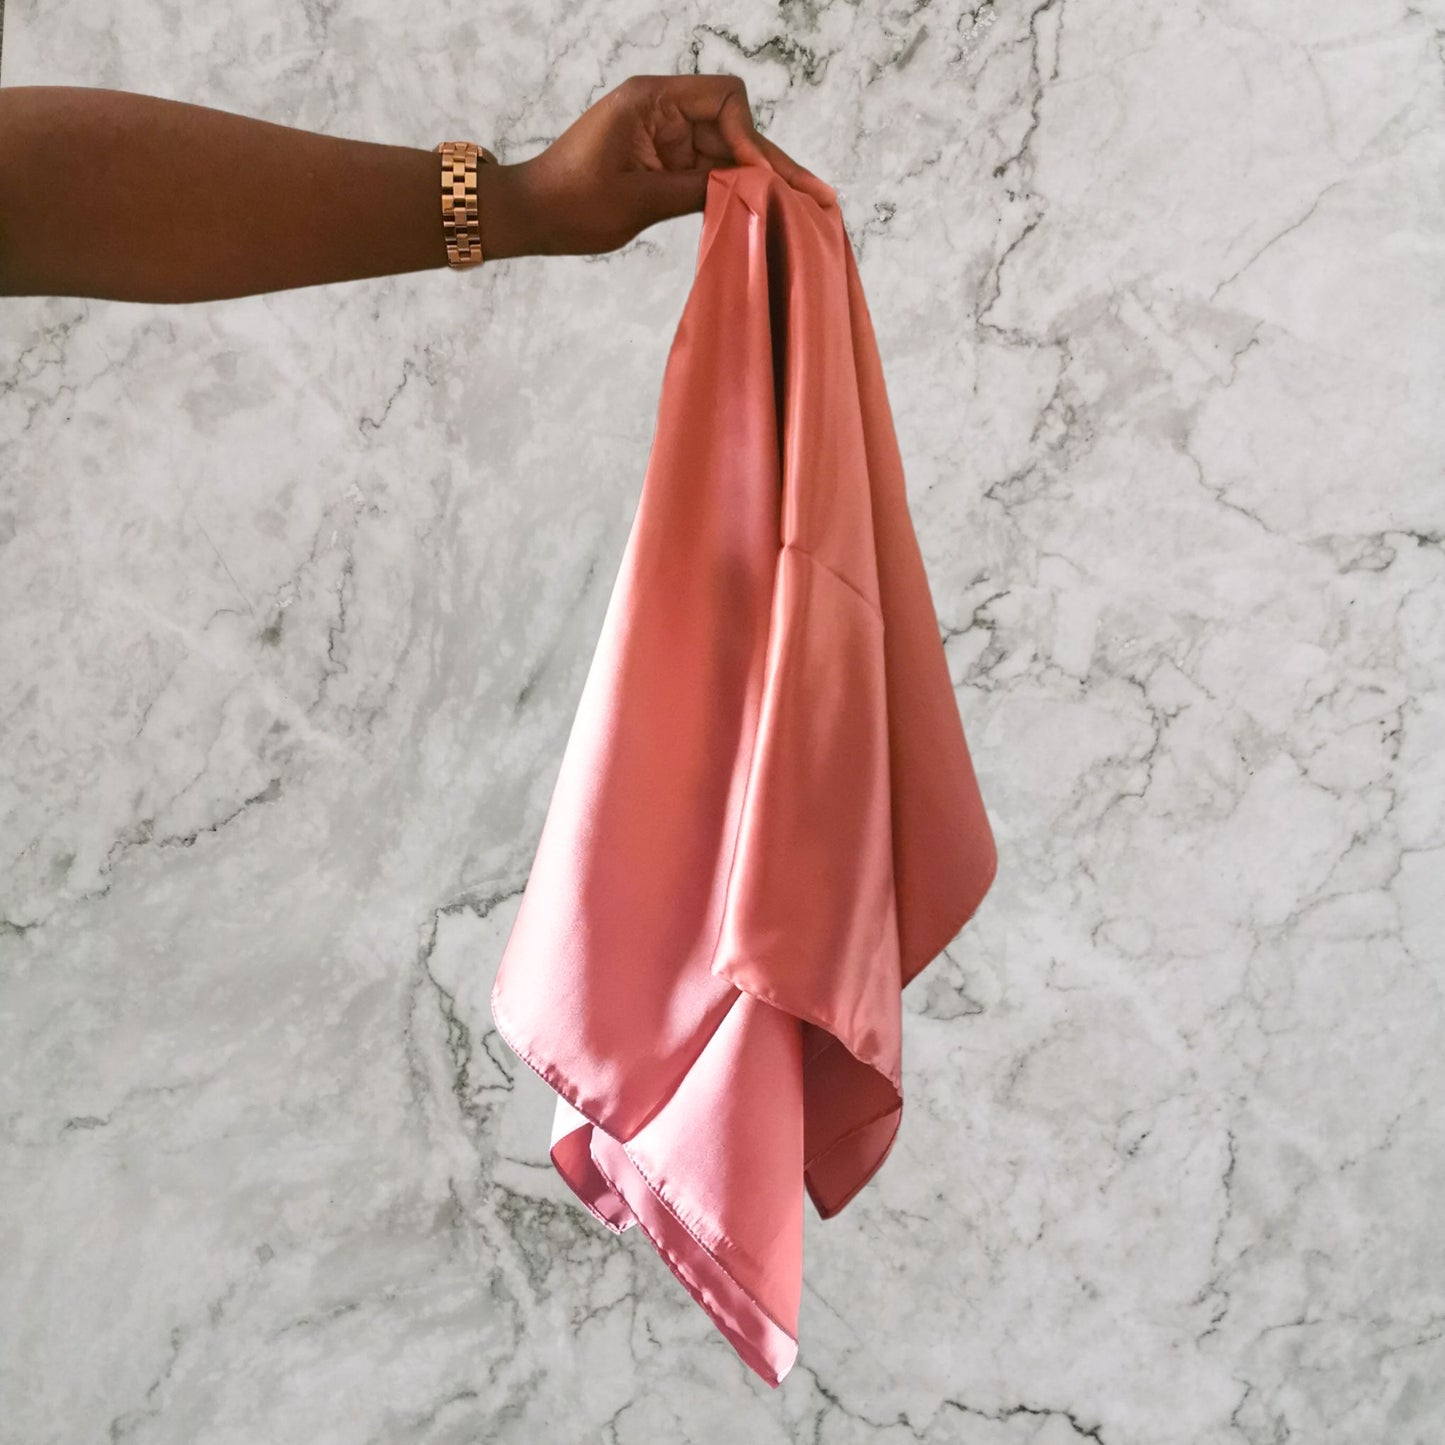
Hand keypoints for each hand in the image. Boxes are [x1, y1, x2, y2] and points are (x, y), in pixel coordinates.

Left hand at [494, 73, 836, 258]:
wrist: (532, 216)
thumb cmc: (571, 203)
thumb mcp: (637, 201)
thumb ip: (696, 190)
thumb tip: (749, 190)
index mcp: (652, 101)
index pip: (725, 98)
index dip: (748, 135)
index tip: (757, 177)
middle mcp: (664, 111)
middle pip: (735, 127)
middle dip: (772, 163)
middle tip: (819, 196)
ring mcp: (667, 137)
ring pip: (729, 153)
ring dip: (762, 181)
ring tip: (807, 208)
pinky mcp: (666, 163)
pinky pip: (712, 172)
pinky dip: (737, 190)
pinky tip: (771, 210)